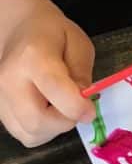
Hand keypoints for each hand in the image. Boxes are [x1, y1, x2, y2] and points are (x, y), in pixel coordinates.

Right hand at [0, 0, 95, 146]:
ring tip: (62, 106)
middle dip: (65, 122)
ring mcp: (0, 98)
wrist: (17, 30)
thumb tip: (82, 103)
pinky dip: (42, 130)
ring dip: (54, 129)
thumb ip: (82, 72)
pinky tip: (48, 111)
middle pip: (36, 120)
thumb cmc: (52, 33)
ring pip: (30, 134)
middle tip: (78, 108)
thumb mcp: (78, 43)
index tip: (90, 110)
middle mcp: (9, 80)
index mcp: (33, 56)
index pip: (53, 88)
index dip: (75, 106)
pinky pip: (24, 134)